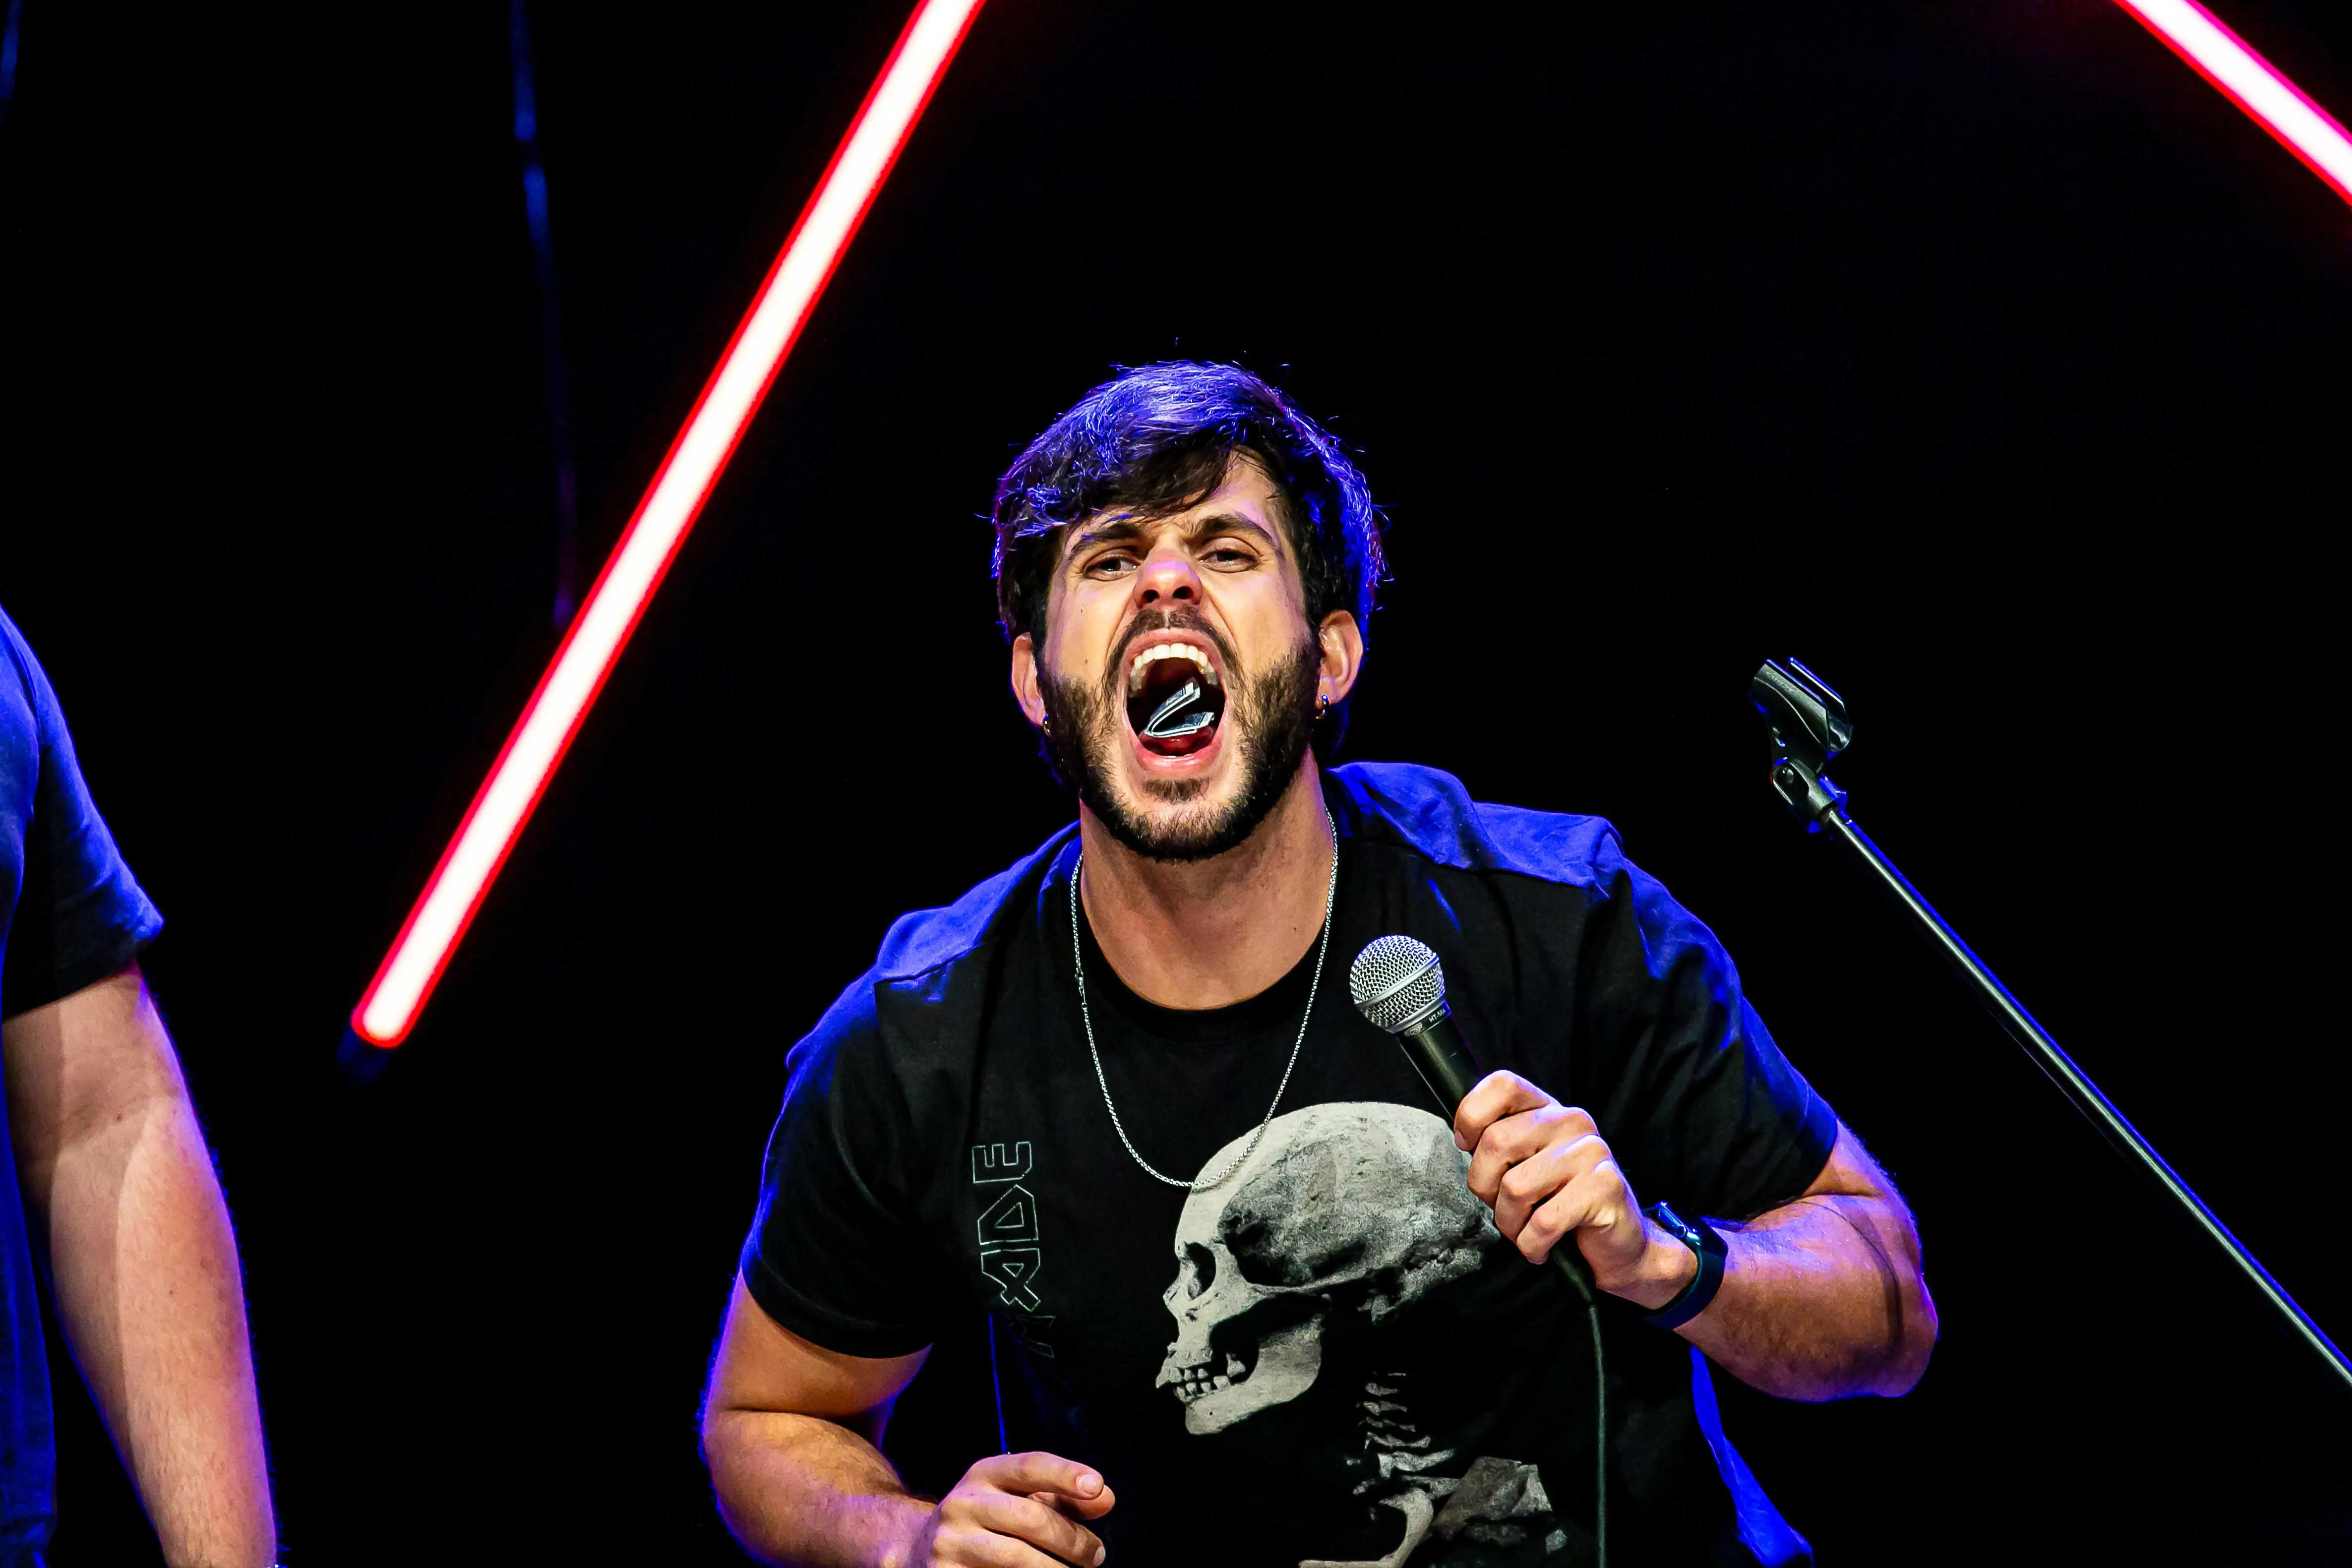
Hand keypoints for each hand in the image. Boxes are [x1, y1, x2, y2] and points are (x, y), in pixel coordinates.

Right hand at [902, 1451, 1114, 1566]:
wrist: (917, 1552)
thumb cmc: (988, 1522)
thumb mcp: (1018, 1499)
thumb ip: (1063, 1497)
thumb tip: (1105, 1497)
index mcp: (984, 1474)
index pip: (1029, 1466)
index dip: (1065, 1474)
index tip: (1097, 1486)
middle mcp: (963, 1503)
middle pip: (1030, 1517)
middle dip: (1072, 1539)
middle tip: (1097, 1555)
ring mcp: (950, 1543)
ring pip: (1015, 1557)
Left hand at [1454, 1071, 1693, 1308]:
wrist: (1621, 1245)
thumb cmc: (1562, 1205)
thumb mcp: (1528, 1164)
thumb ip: (1500, 1145)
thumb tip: (1463, 1140)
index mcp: (1548, 1108)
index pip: (1502, 1085)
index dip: (1472, 1116)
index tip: (1468, 1148)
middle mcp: (1571, 1121)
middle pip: (1496, 1141)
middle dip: (1485, 1186)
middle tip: (1502, 1207)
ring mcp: (1591, 1152)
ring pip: (1515, 1187)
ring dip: (1510, 1223)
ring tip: (1525, 1231)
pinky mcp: (1604, 1187)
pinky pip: (1543, 1221)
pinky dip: (1532, 1244)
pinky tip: (1542, 1247)